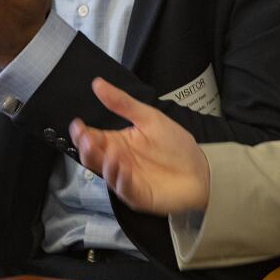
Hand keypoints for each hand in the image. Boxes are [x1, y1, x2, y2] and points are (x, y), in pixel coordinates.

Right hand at [69, 78, 210, 215]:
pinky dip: (122, 179)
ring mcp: (126, 180)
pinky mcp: (137, 196)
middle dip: (88, 149)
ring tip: (107, 152)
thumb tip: (98, 84)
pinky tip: (122, 168)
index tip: (78, 124)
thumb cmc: (174, 144)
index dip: (83, 133)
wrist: (201, 168)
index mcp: (117, 143)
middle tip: (87, 138)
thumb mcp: (149, 117)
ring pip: (107, 173)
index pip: (93, 138)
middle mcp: (117, 162)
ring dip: (104, 163)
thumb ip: (122, 103)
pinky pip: (125, 188)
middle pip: (94, 157)